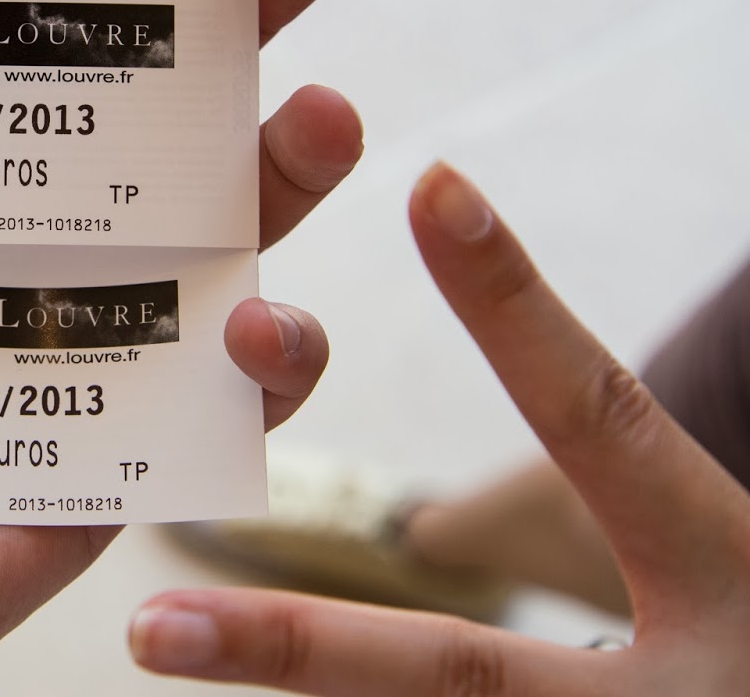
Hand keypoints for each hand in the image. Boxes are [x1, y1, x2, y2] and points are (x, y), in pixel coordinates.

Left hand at [130, 162, 749, 694]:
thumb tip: (540, 390)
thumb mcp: (738, 553)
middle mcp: (690, 693)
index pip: (612, 430)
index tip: (431, 187)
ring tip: (180, 667)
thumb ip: (641, 487)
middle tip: (144, 630)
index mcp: (738, 581)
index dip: (518, 311)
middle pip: (466, 677)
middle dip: (298, 657)